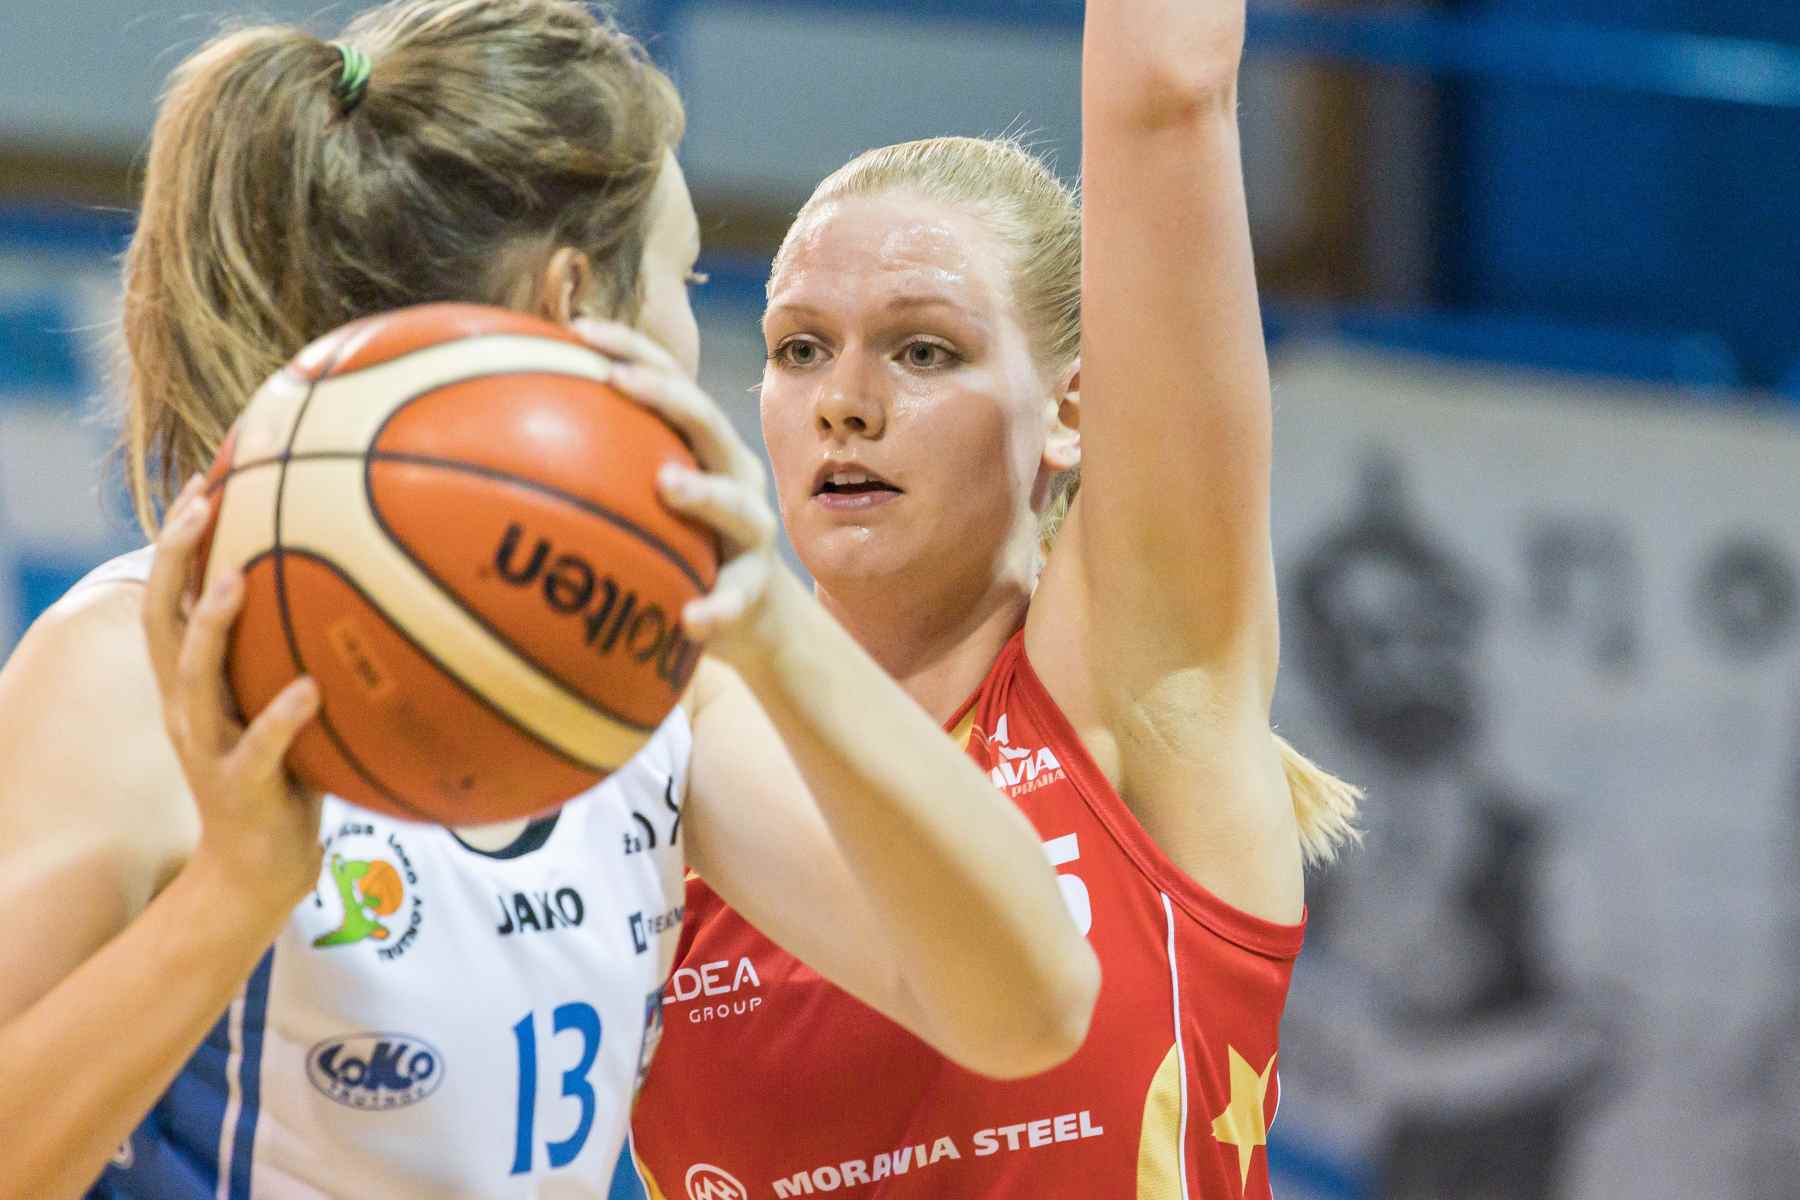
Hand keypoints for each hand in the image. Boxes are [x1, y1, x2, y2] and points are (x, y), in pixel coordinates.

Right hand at [143, 474, 325, 912]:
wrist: (258, 871)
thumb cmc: (285, 772)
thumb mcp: (283, 700)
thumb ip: (297, 648)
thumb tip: (360, 583)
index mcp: (194, 679)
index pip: (169, 594)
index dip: (178, 539)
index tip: (205, 478)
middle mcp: (187, 704)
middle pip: (160, 617)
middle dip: (175, 557)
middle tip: (204, 504)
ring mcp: (206, 746)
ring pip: (194, 677)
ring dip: (213, 626)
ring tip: (238, 580)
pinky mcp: (240, 788)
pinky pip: (257, 747)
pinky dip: (282, 716)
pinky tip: (311, 688)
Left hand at [573, 319, 780, 659]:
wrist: (752, 617)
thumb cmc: (678, 546)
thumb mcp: (644, 501)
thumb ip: (597, 468)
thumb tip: (489, 435)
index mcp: (704, 448)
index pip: (672, 381)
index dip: (631, 350)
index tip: (579, 330)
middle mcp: (735, 477)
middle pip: (709, 423)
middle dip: (667, 397)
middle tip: (618, 382)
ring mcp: (751, 531)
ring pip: (737, 505)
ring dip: (705, 492)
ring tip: (669, 486)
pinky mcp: (755, 587)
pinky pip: (735, 597)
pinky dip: (716, 607)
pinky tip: (690, 620)